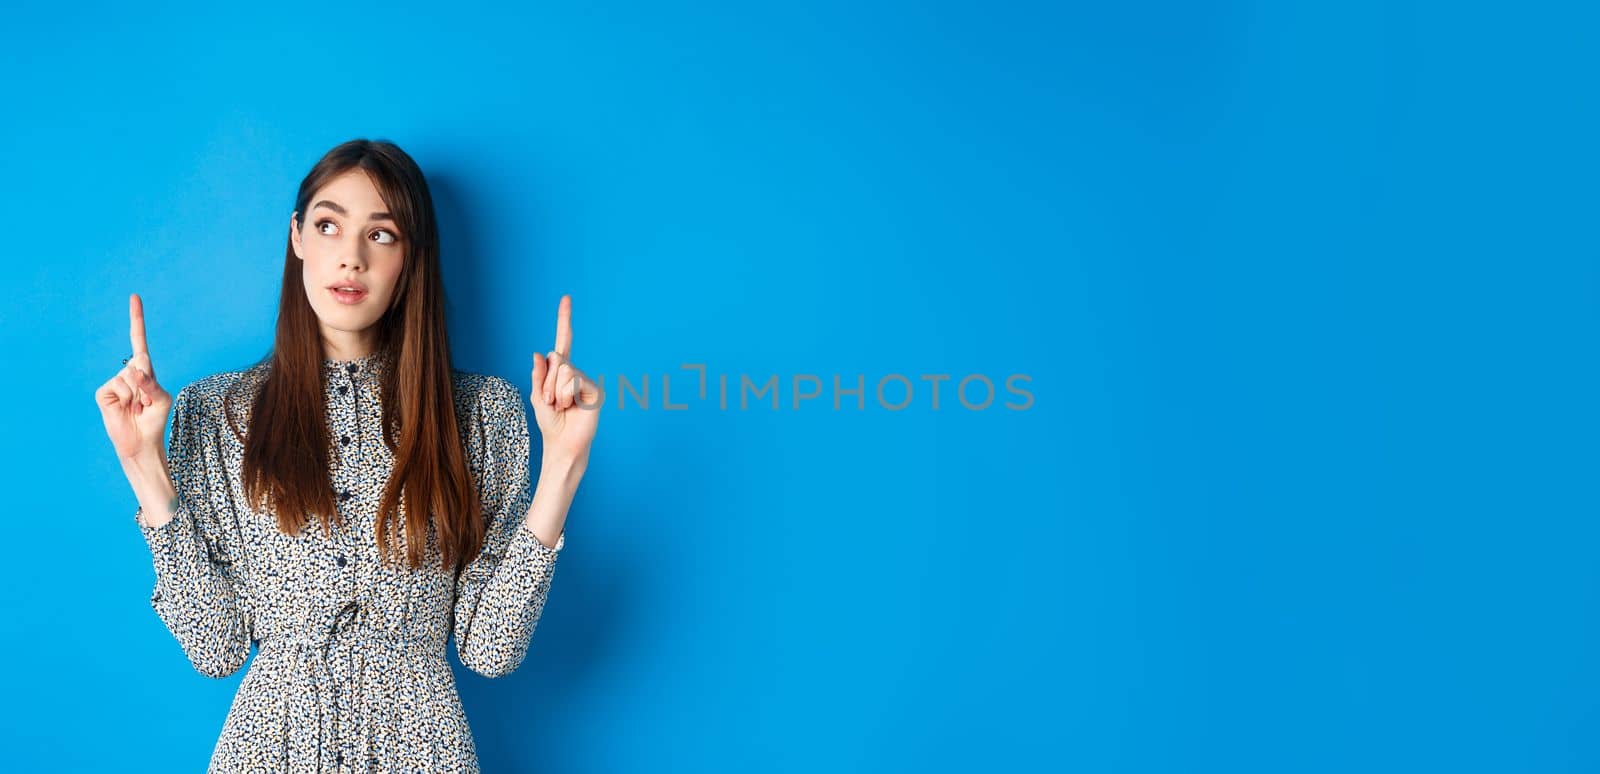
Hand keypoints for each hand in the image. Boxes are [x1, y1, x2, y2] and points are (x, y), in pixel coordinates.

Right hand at [96, 293, 173, 461]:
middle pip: (142, 364)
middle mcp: (128, 371)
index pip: (139, 341)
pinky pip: (118, 387)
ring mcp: (114, 381)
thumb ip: (151, 383)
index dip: (136, 319)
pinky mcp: (103, 392)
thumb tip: (134, 371)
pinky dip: (126, 399)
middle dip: (149, 385)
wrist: (140, 442)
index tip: (134, 297)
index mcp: (145, 369)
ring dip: (138, 396)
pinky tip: (125, 409)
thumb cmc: (154, 420)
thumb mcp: (162, 399)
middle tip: (146, 403)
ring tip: (137, 408)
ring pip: (130, 378)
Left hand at [530, 294, 602, 469]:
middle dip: (547, 383)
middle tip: (551, 402)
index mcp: (559, 371)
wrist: (562, 443)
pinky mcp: (594, 390)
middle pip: (557, 360)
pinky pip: (574, 382)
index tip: (566, 298)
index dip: (564, 320)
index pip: (563, 341)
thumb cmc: (550, 423)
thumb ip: (538, 374)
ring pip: (564, 372)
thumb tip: (540, 353)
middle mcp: (574, 372)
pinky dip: (566, 396)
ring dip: (555, 392)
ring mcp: (585, 380)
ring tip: (562, 407)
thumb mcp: (536, 396)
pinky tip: (573, 407)